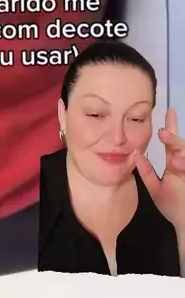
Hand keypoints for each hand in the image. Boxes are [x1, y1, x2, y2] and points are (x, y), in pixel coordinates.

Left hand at [134, 107, 184, 231]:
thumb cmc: (173, 207)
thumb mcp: (156, 189)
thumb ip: (147, 173)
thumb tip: (136, 155)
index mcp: (174, 162)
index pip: (171, 142)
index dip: (171, 126)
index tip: (170, 110)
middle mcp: (183, 163)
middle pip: (181, 145)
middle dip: (174, 139)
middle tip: (163, 133)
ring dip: (180, 151)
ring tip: (173, 158)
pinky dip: (184, 162)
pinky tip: (179, 164)